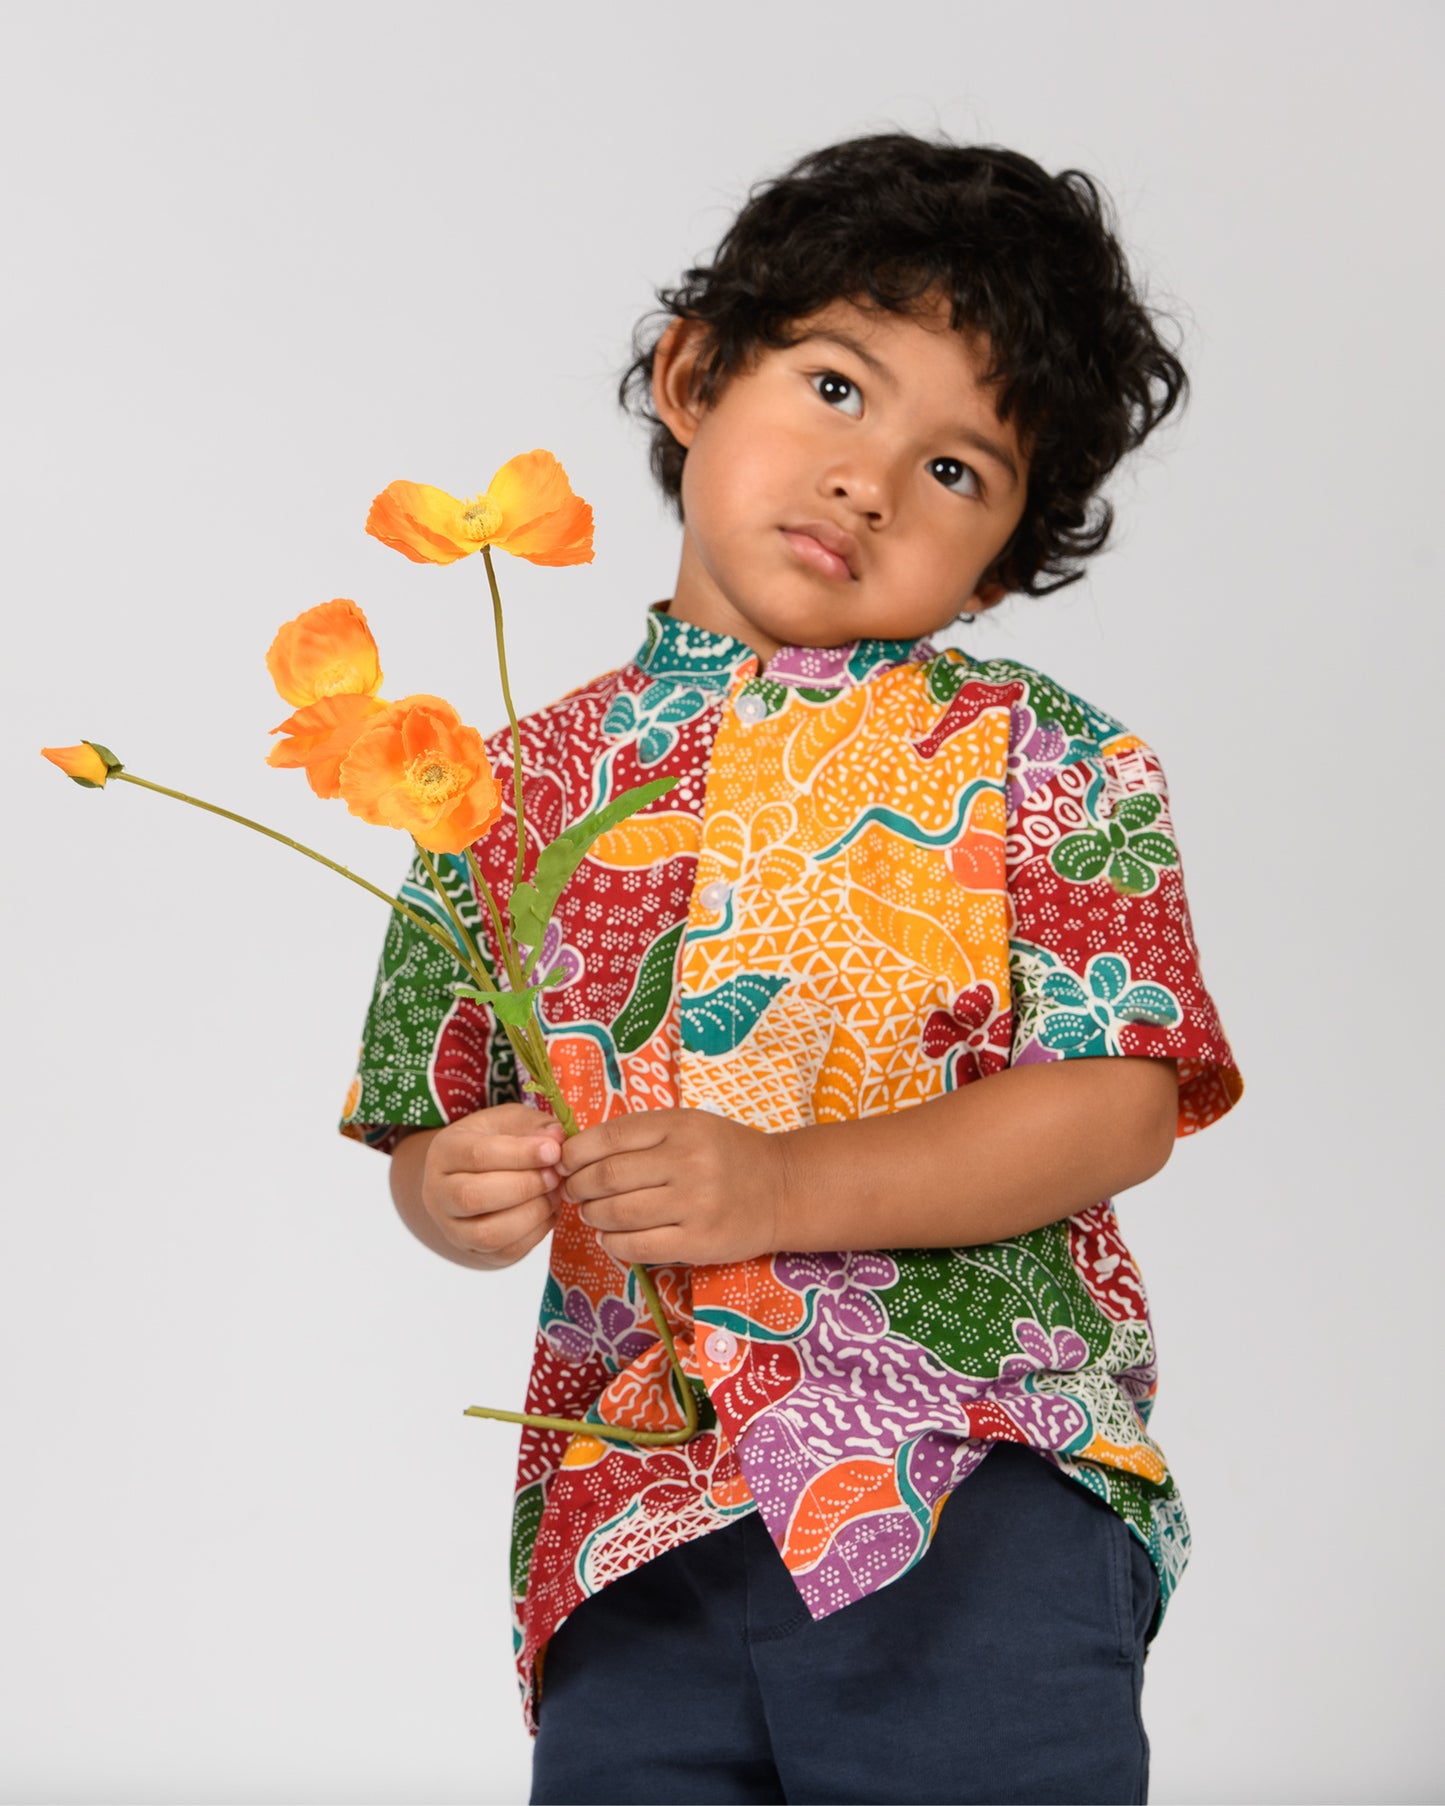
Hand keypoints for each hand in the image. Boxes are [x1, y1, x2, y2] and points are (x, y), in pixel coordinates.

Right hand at [413, 1103, 566, 1268]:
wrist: (471, 1179)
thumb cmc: (492, 1143)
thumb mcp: (508, 1122)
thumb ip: (533, 1125)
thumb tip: (557, 1137)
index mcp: (444, 1152)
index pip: (476, 1155)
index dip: (519, 1154)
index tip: (554, 1151)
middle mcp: (438, 1193)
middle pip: (473, 1197)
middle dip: (524, 1187)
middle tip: (555, 1175)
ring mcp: (452, 1227)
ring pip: (487, 1233)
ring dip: (531, 1214)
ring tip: (554, 1194)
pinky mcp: (474, 1250)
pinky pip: (506, 1252)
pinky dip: (536, 1233)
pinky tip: (548, 1211)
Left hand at [557, 1107, 786, 1265]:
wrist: (783, 1188)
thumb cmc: (728, 1154)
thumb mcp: (689, 1126)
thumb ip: (642, 1135)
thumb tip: (577, 1153)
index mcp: (680, 1126)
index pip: (608, 1137)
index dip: (575, 1153)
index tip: (565, 1163)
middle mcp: (686, 1161)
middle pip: (606, 1177)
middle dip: (577, 1188)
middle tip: (574, 1192)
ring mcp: (694, 1203)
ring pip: (617, 1214)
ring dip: (592, 1216)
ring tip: (592, 1214)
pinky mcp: (699, 1241)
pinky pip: (637, 1246)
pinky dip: (612, 1244)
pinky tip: (611, 1237)